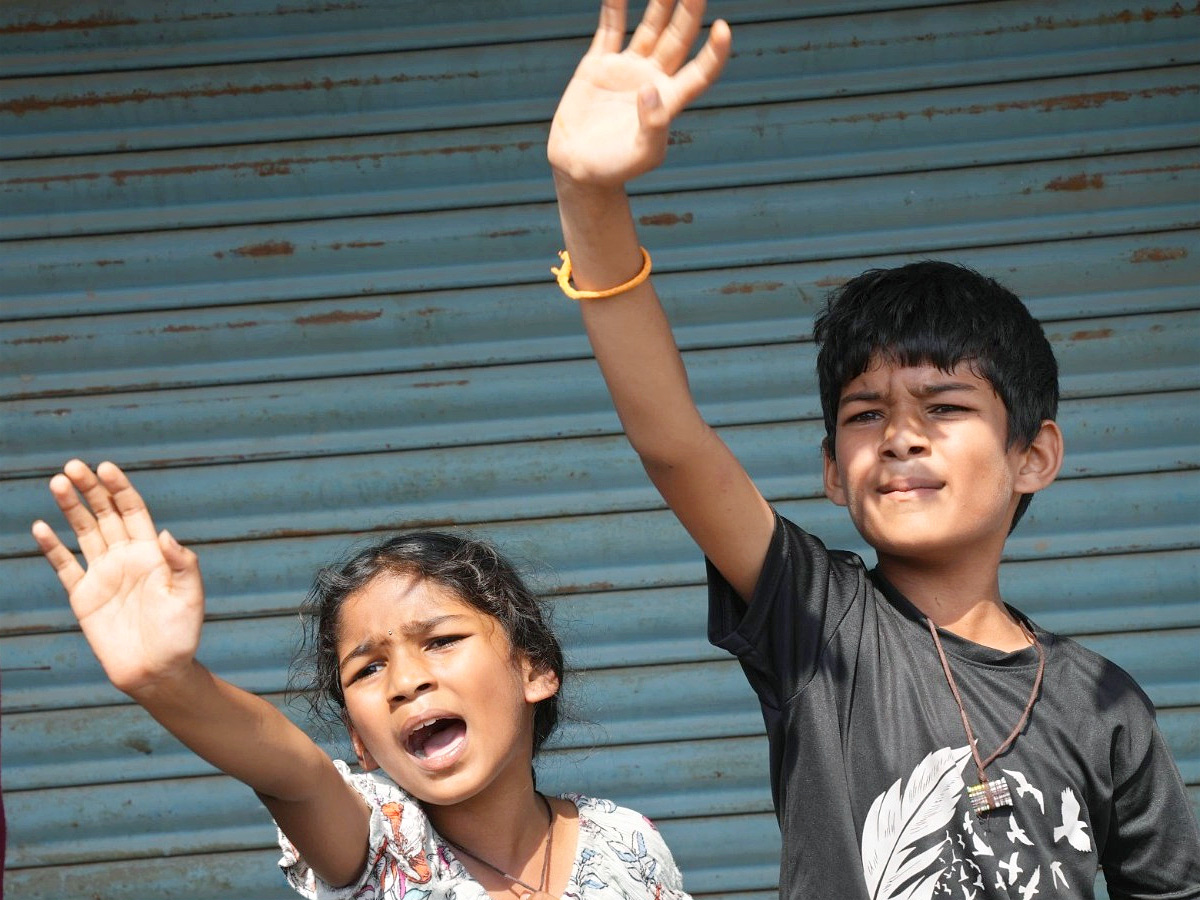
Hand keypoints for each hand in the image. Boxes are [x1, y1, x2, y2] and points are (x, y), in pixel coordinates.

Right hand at [31, 460, 204, 695]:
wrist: (157, 671)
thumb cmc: (180, 635)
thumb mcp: (189, 597)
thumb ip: (181, 564)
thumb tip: (166, 535)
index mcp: (152, 553)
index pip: (133, 511)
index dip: (120, 488)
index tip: (105, 468)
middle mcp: (126, 557)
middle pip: (105, 514)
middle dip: (91, 489)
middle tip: (73, 466)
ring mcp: (103, 574)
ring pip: (83, 532)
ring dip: (70, 508)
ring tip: (57, 482)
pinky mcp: (84, 596)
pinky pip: (65, 566)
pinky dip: (52, 547)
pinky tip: (40, 527)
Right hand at [548, 0, 729, 187]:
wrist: (579, 169)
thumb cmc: (616, 168)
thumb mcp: (643, 155)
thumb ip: (653, 125)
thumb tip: (648, 89)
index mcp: (670, 100)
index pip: (701, 71)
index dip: (715, 52)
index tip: (723, 28)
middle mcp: (653, 78)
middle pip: (678, 38)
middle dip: (689, 11)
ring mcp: (627, 68)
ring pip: (650, 27)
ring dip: (660, 2)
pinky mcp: (598, 65)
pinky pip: (610, 29)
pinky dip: (613, 7)